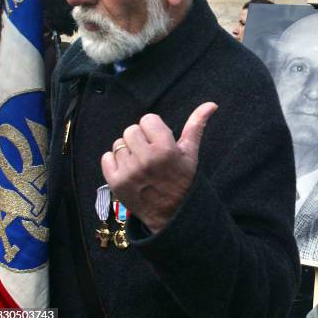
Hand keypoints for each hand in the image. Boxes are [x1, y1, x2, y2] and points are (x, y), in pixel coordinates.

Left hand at [101, 102, 217, 233]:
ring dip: (128, 151)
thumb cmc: (181, 179)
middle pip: (131, 130)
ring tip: (140, 163)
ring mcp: (129, 171)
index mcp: (165, 149)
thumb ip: (196, 125)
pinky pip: (106, 157)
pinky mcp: (115, 182)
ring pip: (119, 143)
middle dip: (140, 139)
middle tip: (149, 153)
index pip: (148, 119)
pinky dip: (114, 162)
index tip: (159, 141)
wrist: (170, 214)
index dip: (153, 129)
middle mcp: (145, 159)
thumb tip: (211, 104)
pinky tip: (129, 170)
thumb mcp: (191, 152)